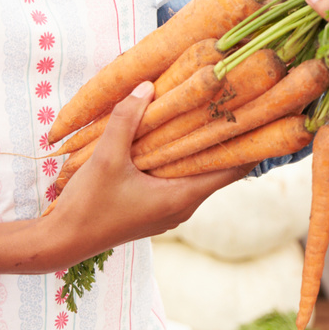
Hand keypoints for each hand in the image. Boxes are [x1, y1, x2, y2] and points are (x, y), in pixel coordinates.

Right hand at [0, 81, 246, 275]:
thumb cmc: (87, 206)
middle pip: (217, 167)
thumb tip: (146, 86)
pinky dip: (181, 157)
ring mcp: (169, 209)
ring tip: (213, 113)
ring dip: (201, 146)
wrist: (60, 243)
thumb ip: (126, 120)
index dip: (251, 144)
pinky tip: (174, 135)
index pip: (232, 169)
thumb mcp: (105, 157)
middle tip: (241, 104)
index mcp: (182, 198)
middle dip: (227, 138)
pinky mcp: (154, 208)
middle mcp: (182, 206)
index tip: (268, 118)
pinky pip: (178, 178)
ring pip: (196, 173)